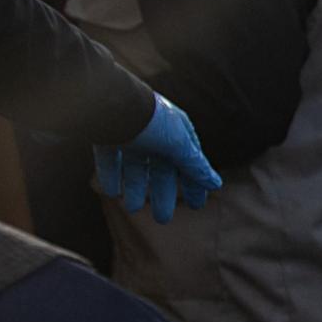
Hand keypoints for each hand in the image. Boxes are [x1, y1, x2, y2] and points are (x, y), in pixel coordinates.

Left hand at [91, 93, 222, 223]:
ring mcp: (129, 135)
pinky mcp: (106, 136)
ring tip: (132, 208)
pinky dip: (110, 176)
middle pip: (161, 170)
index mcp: (177, 133)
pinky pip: (109, 160)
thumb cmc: (151, 122)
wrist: (111, 102)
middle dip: (162, 194)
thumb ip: (195, 167)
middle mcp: (154, 134)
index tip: (196, 205)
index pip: (189, 164)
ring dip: (135, 189)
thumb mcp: (180, 146)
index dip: (193, 184)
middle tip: (163, 219)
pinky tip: (112, 192)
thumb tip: (216, 185)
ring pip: (134, 168)